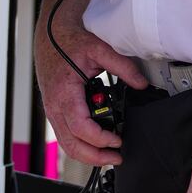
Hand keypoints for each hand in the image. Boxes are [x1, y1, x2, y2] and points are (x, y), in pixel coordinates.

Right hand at [32, 0, 144, 166]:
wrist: (50, 35)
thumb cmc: (70, 41)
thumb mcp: (99, 49)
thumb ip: (122, 67)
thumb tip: (141, 83)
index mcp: (64, 93)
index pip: (81, 128)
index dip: (100, 139)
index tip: (118, 140)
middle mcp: (55, 106)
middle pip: (72, 145)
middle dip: (95, 157)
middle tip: (116, 157)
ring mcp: (52, 111)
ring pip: (67, 144)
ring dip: (87, 154)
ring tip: (109, 155)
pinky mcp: (54, 110)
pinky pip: (64, 135)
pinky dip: (80, 144)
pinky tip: (96, 144)